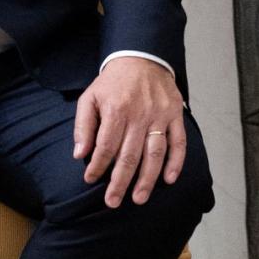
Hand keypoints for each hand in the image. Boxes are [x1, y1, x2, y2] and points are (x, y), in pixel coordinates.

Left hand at [74, 57, 185, 207]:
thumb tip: (79, 154)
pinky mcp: (175, 115)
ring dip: (147, 179)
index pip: (106, 146)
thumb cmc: (113, 82)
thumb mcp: (90, 97)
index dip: (98, 166)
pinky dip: (176, 162)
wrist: (142, 57)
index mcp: (117, 109)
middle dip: (120, 182)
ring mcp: (160, 116)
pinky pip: (179, 142)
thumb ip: (83, 125)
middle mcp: (140, 114)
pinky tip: (169, 179)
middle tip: (113, 202)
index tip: (91, 180)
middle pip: (130, 155)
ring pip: (155, 153)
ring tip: (139, 199)